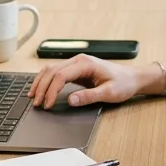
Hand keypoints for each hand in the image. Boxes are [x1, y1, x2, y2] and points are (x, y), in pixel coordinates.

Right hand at [30, 55, 159, 107]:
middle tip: (36, 103)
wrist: (132, 77)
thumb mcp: (109, 93)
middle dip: (42, 87)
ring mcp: (76, 63)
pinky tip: (40, 88)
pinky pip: (56, 72)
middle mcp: (79, 60)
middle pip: (52, 71)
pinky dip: (46, 80)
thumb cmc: (123, 84)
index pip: (61, 76)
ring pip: (51, 69)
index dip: (51, 91)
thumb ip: (89, 96)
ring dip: (40, 82)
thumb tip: (71, 100)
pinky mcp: (75, 69)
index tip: (48, 105)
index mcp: (86, 64)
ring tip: (34, 97)